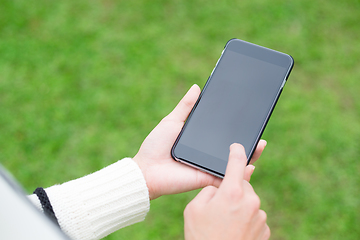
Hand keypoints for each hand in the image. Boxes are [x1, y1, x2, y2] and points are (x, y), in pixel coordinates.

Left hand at [133, 85, 266, 199]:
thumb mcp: (172, 121)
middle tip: (259, 131)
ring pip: (233, 163)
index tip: (249, 117)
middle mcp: (207, 153)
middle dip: (248, 141)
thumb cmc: (156, 145)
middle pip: (232, 148)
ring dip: (250, 155)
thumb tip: (197, 87)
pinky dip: (240, 174)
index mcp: (200, 140)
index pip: (222, 133)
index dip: (236, 127)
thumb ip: (186, 106)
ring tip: (261, 144)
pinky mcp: (207, 178)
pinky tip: (251, 165)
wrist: (146, 169)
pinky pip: (226, 177)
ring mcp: (208, 166)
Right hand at [183, 143, 269, 239]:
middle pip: (242, 185)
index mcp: (232, 192)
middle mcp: (250, 201)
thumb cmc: (202, 236)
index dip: (237, 151)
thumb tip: (218, 188)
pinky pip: (254, 216)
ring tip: (224, 223)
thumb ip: (208, 191)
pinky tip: (233, 230)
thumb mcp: (194, 209)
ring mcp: (260, 216)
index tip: (238, 145)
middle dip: (232, 190)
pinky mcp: (265, 229)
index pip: (237, 162)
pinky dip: (246, 219)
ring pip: (248, 201)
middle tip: (219, 207)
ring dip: (239, 206)